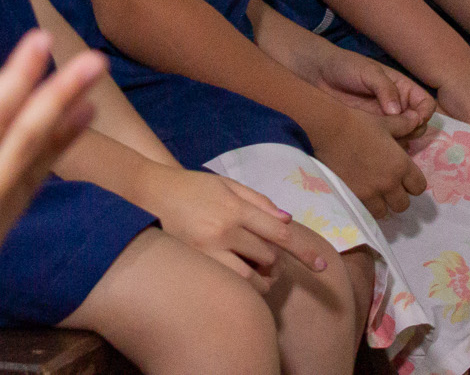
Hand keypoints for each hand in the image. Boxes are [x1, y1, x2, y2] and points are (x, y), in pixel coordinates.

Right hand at [0, 31, 101, 358]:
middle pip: (27, 143)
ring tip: (85, 110)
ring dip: (56, 144)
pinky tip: (21, 175)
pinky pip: (0, 227)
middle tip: (94, 64)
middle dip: (62, 97)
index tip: (43, 40)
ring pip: (26, 185)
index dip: (19, 74)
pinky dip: (11, 195)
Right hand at [138, 165, 330, 287]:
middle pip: (267, 256)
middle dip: (276, 260)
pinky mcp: (195, 266)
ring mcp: (207, 252)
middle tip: (270, 256)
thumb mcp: (225, 185)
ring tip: (257, 269)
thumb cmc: (190, 187)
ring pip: (251, 278)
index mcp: (234, 208)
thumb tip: (287, 220)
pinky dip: (242, 284)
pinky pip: (230, 285)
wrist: (147, 194)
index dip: (303, 250)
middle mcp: (223, 231)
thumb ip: (257, 201)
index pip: (278, 232)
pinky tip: (239, 273)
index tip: (323, 264)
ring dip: (262, 277)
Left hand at [295, 41, 434, 139]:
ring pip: (402, 138)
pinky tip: (371, 146)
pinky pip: (383, 145)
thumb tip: (397, 112)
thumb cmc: (345, 67)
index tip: (412, 120)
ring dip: (398, 142)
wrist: (316, 75)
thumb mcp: (368, 72)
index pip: (426, 105)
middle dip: (412, 131)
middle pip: (418, 126)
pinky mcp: (369, 132)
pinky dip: (383, 149)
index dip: (423, 114)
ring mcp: (383, 121)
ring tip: (381, 138)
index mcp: (402, 89)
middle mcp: (396, 107)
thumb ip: (385, 88)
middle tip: (395, 131)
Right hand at [305, 106, 427, 217]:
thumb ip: (404, 125)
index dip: (413, 184)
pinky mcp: (353, 196)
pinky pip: (365, 211)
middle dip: (397, 197)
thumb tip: (418, 119)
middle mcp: (389, 183)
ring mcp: (370, 192)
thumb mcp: (385, 123)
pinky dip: (365, 205)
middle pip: (403, 205)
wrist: (329, 130)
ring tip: (372, 192)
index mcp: (400, 165)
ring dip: (380, 204)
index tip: (404, 179)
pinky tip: (359, 194)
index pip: (419, 187)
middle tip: (387, 186)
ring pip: (384, 212)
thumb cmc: (358, 124)